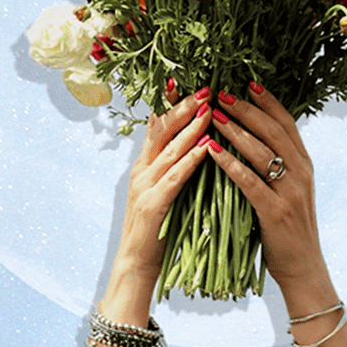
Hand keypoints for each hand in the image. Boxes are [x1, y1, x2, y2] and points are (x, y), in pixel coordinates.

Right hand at [105, 87, 212, 307]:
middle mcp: (142, 170)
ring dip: (190, 126)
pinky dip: (191, 160)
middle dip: (184, 105)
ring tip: (210, 107)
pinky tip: (206, 147)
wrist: (136, 266)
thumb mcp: (166, 191)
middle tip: (207, 86)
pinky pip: (174, 177)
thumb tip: (201, 142)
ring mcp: (144, 186)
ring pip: (169, 148)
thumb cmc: (158, 230)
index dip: (173, 101)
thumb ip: (176, 168)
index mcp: (146, 165)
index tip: (192, 80)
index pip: (159, 125)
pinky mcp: (152, 205)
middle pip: (162, 129)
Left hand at [206, 83, 334, 310]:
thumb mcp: (289, 190)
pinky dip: (230, 163)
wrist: (303, 268)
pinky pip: (250, 181)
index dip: (267, 101)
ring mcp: (291, 192)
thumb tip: (254, 136)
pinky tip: (212, 151)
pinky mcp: (276, 212)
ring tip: (212, 114)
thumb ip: (278, 164)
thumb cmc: (287, 228)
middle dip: (246, 109)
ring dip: (235, 130)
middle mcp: (301, 172)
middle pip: (273, 130)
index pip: (286, 123)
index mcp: (304, 164)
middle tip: (222, 92)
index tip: (247, 82)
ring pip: (262, 151)